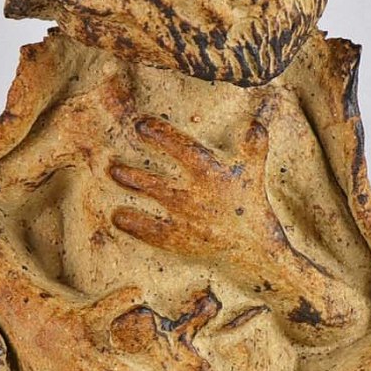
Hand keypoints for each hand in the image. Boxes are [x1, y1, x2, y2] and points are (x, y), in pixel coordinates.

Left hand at [108, 106, 284, 280]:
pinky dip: (136, 225)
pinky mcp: (181, 239)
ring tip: (114, 173)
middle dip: (136, 171)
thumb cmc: (249, 204)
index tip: (141, 126)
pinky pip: (154, 232)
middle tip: (115, 161)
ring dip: (133, 187)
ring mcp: (187, 219)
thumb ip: (254, 146)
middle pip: (160, 181)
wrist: (253, 247)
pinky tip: (118, 216)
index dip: (162, 136)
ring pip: (155, 200)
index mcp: (213, 175)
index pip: (184, 151)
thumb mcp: (254, 172)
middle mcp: (197, 197)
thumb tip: (256, 124)